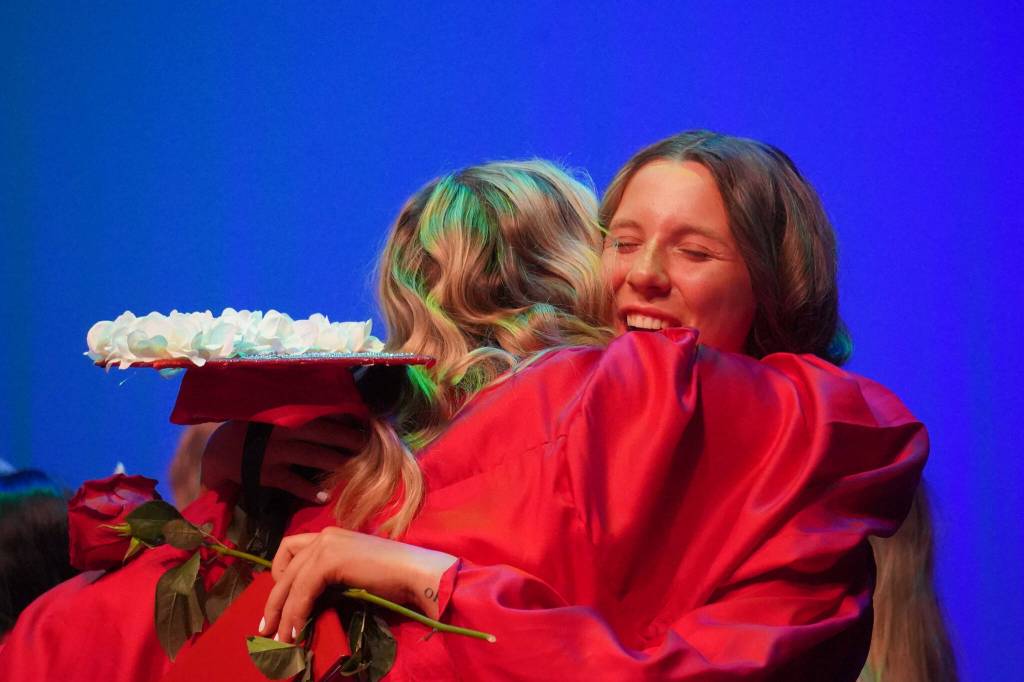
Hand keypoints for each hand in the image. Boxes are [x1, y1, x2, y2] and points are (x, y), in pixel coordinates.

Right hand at [200, 418, 368, 502]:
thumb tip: (345, 416)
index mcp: (287, 412)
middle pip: (323, 432)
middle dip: (348, 439)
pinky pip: (292, 482)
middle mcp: (282, 429)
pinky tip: (325, 496)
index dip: (347, 419)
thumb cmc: (256, 430)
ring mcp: (274, 451)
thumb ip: (304, 415)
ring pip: (312, 456)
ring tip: (356, 469)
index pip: (322, 412)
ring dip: (336, 462)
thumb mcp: (278, 416)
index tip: (367, 424)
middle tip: (369, 447)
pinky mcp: (265, 473)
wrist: (219, 450)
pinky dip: (309, 490)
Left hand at [259, 527, 456, 641]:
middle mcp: (325, 535)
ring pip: (289, 581)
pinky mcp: (329, 560)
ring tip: (280, 637)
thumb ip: (331, 580)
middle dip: (273, 600)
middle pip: (284, 566)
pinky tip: (295, 631)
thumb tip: (310, 604)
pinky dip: (295, 613)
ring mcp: (326, 545)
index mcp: (331, 536)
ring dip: (281, 612)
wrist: (415, 575)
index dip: (280, 576)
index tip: (280, 603)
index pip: (291, 550)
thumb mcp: (353, 576)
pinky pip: (302, 591)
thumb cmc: (394, 579)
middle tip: (266, 628)